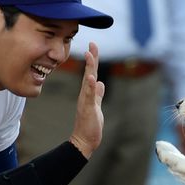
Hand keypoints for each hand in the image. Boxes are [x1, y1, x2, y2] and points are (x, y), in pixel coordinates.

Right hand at [68, 42, 104, 157]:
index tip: (93, 47)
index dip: (93, 60)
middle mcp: (85, 95)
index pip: (91, 73)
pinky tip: (92, 78)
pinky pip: (89, 96)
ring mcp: (85, 101)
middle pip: (89, 73)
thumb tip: (101, 83)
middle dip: (91, 58)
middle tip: (92, 44)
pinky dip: (90, 86)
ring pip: (88, 81)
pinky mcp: (87, 109)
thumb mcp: (96, 106)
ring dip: (89, 68)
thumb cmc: (89, 125)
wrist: (83, 140)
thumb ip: (98, 95)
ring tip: (90, 55)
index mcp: (88, 93)